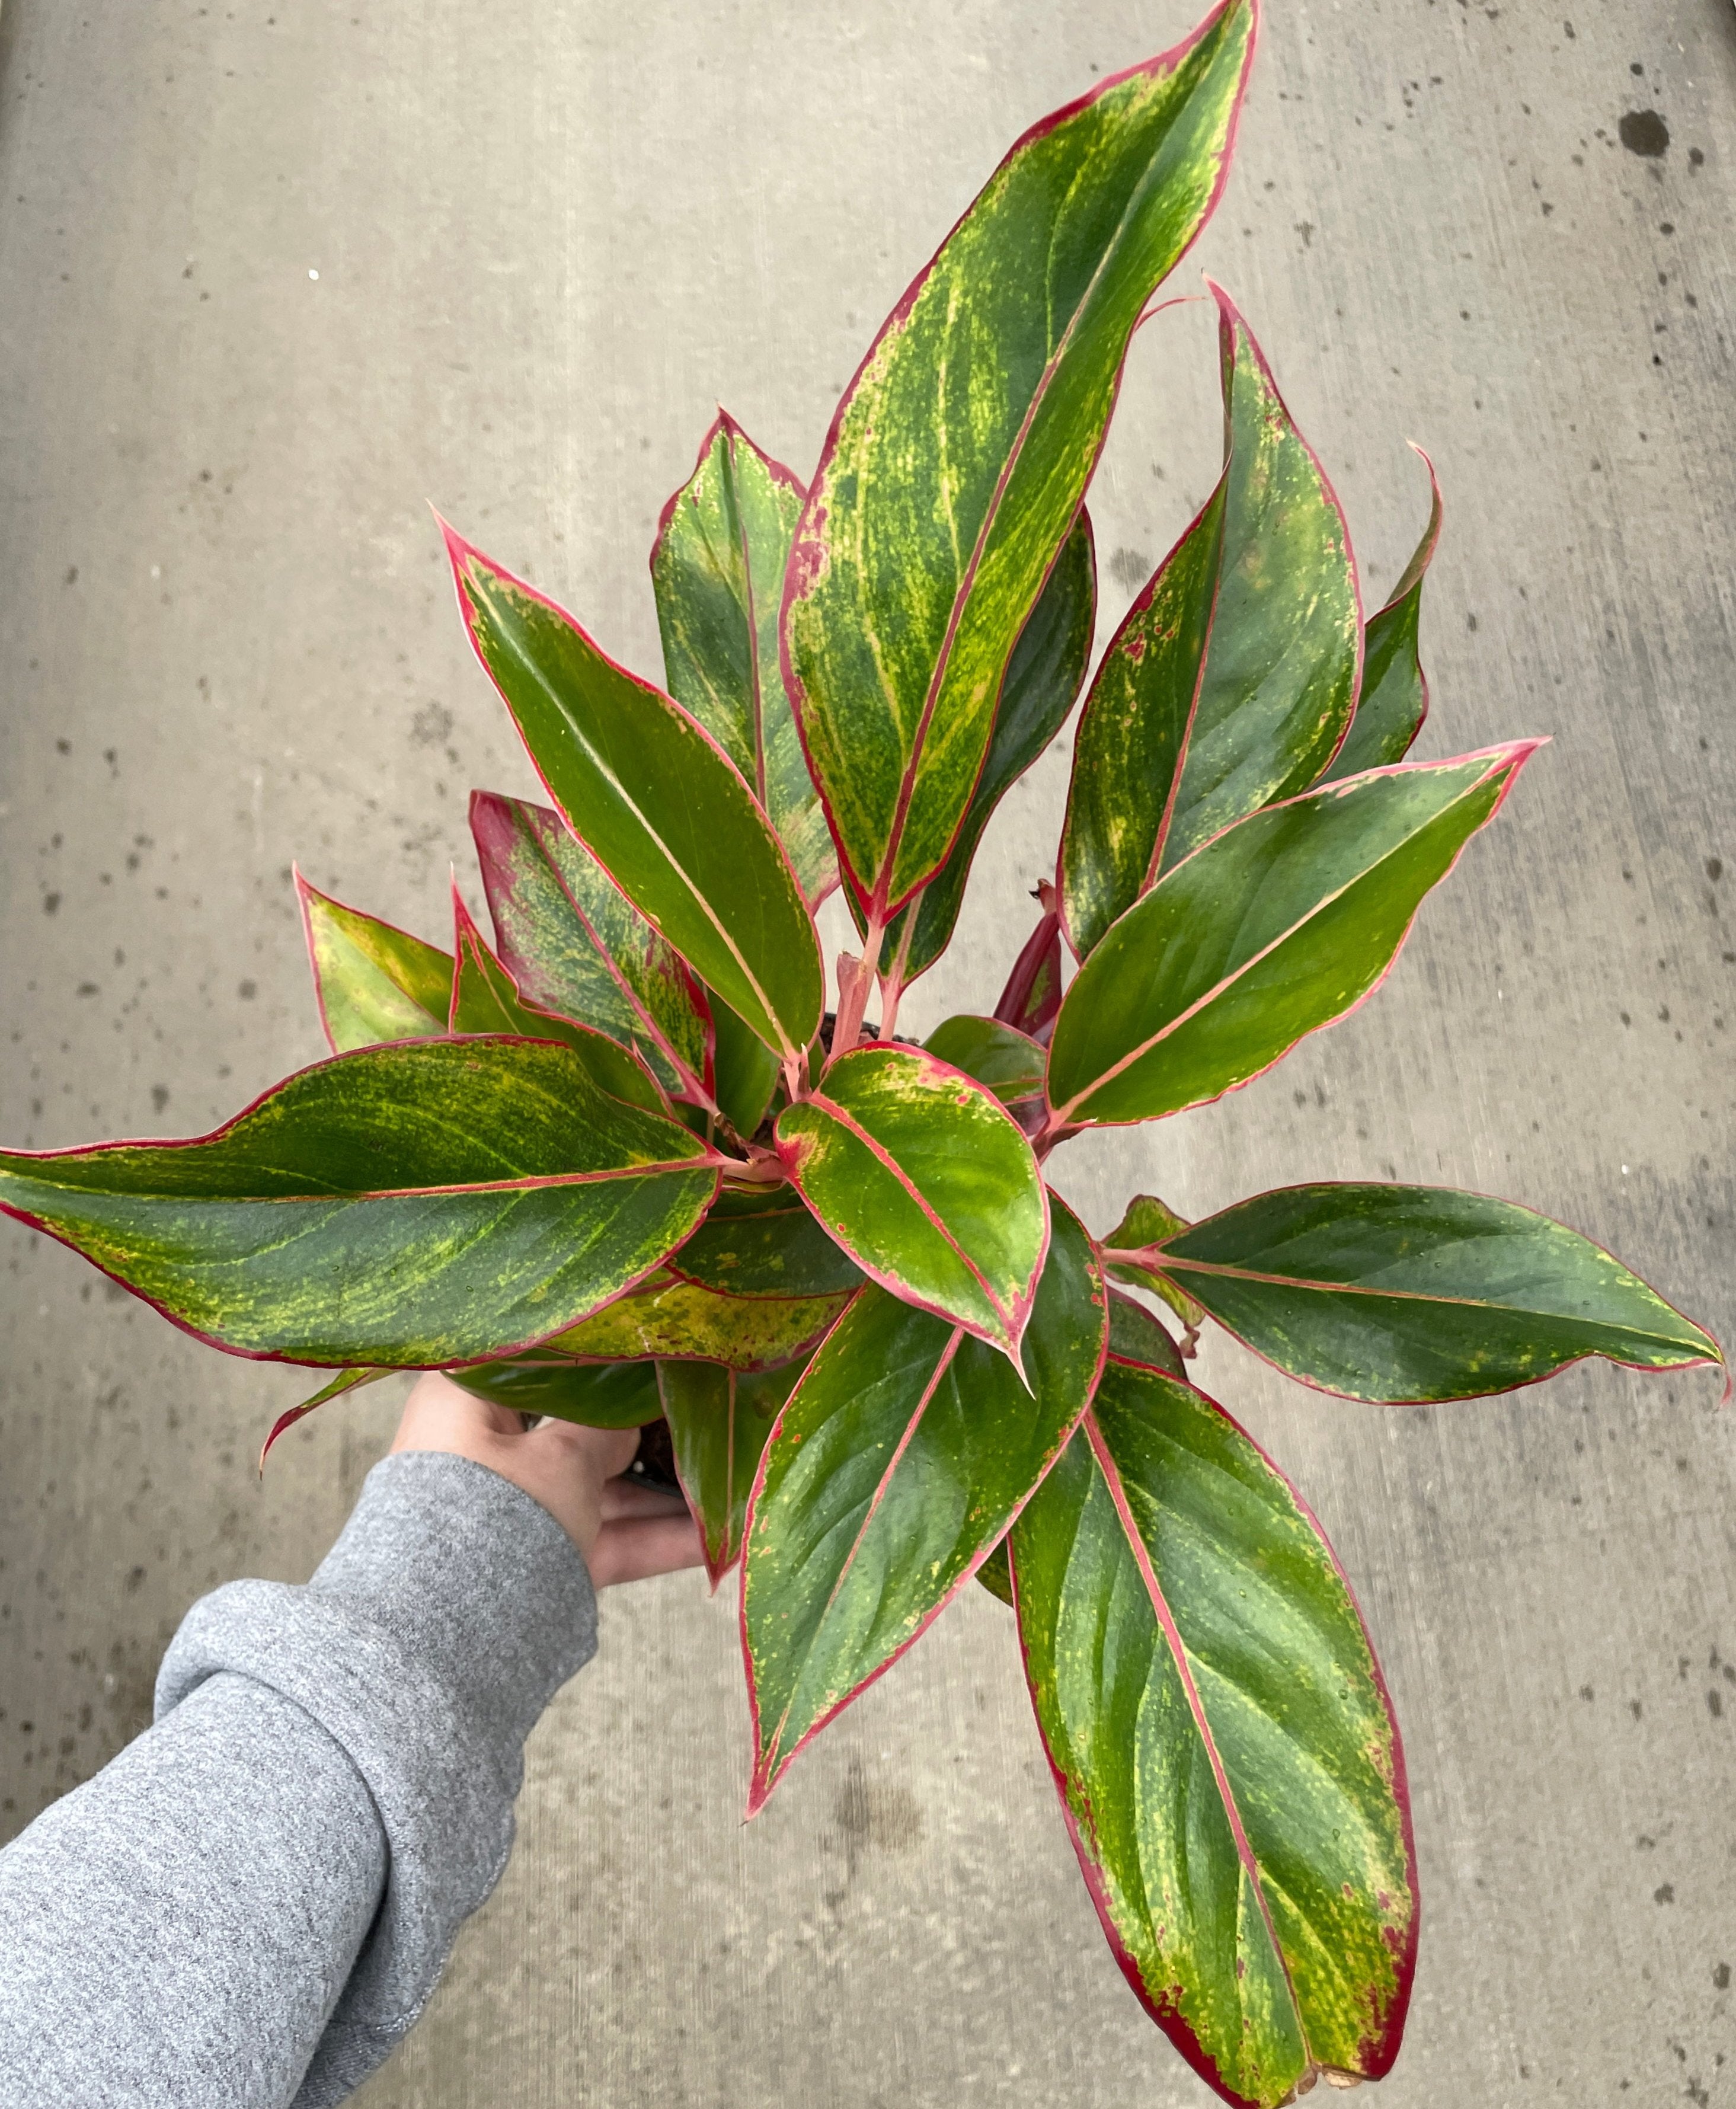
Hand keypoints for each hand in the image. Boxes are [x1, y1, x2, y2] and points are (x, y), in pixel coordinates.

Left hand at [390, 1373, 703, 1586]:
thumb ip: (606, 1429)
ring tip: (734, 1482)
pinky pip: (598, 1538)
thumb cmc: (493, 1513)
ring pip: (597, 1489)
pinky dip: (650, 1539)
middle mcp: (483, 1450)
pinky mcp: (533, 1563)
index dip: (594, 1353)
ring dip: (662, 1493)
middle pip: (576, 1428)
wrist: (442, 1641)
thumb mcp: (563, 1458)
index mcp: (467, 1401)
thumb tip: (629, 1418)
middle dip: (644, 1432)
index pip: (534, 1359)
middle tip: (707, 1414)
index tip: (650, 1346)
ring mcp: (510, 1510)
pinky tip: (716, 1541)